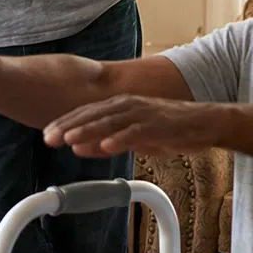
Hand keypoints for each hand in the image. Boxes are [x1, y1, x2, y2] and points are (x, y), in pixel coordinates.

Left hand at [44, 95, 226, 156]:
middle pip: (93, 115)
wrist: (205, 123)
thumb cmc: (167, 129)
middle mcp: (128, 105)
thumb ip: (104, 142)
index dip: (64, 123)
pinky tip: (106, 146)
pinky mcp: (159, 124)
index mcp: (119, 106)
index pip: (85, 113)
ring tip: (70, 140)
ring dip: (88, 130)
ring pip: (110, 121)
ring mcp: (143, 113)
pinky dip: (120, 138)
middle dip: (68, 126)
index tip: (46, 134)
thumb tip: (77, 148)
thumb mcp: (130, 138)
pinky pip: (137, 132)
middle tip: (49, 138)